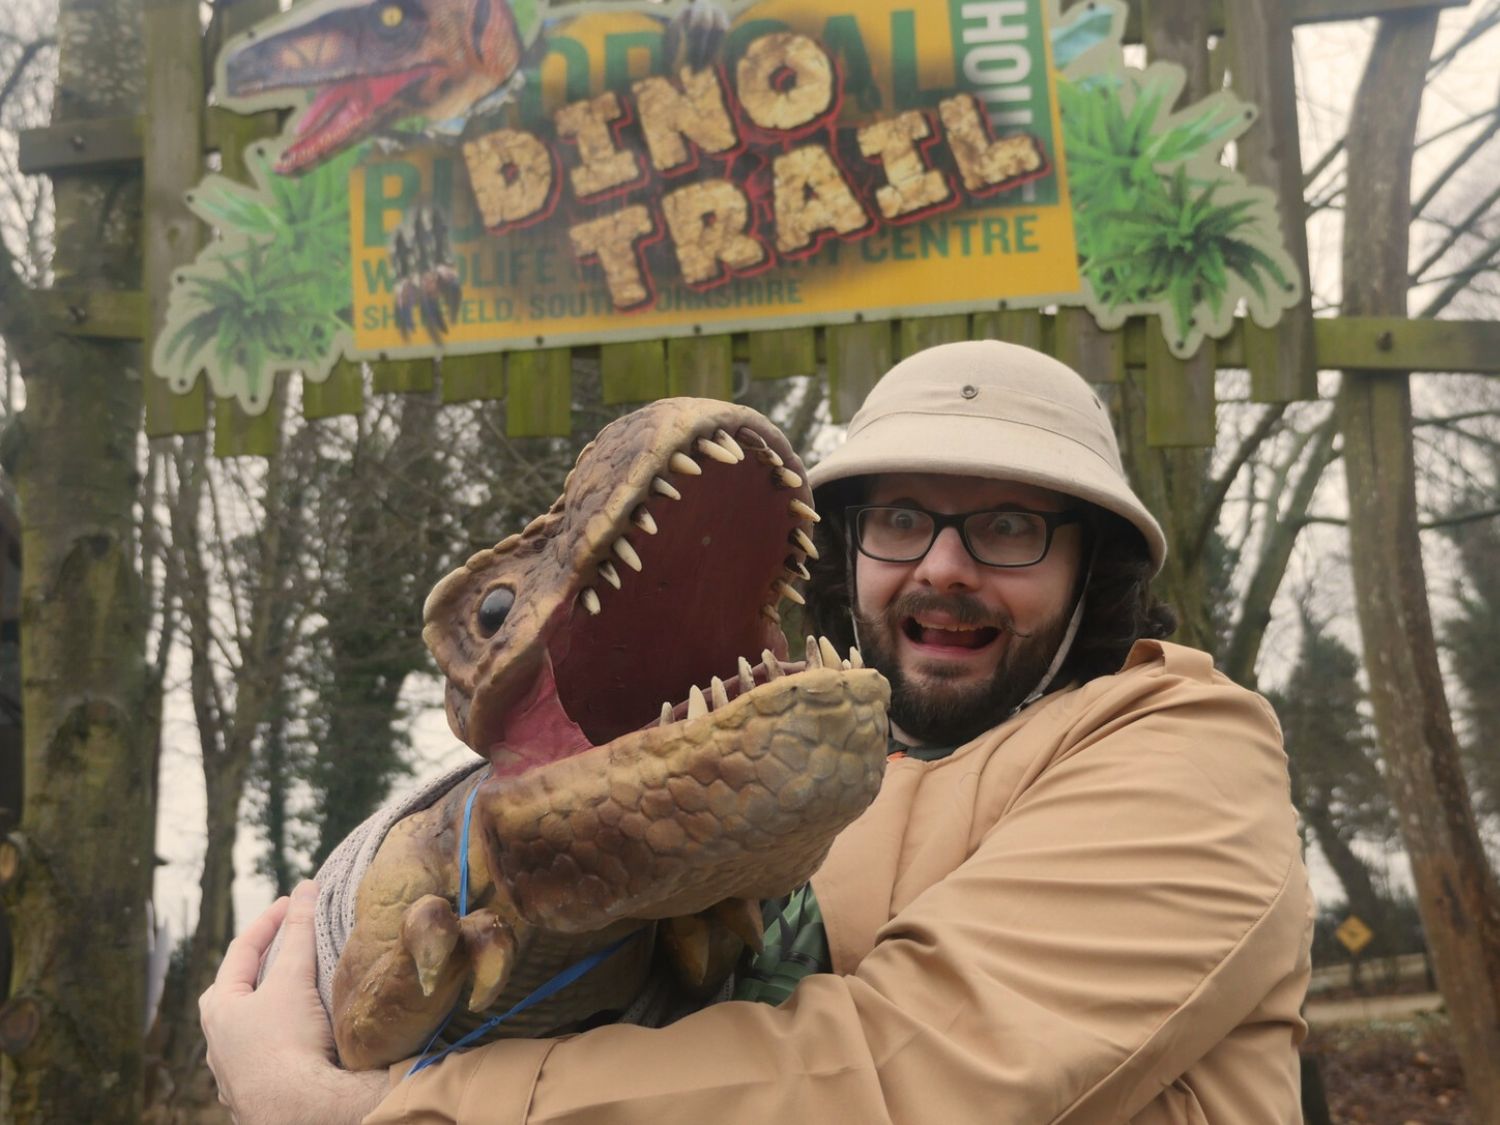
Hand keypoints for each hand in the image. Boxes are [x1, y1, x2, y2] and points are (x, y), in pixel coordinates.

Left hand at [200, 880, 387, 1124]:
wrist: (299, 1111)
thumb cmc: (287, 1043)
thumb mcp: (292, 978)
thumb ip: (299, 932)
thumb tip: (306, 888)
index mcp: (219, 1008)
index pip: (242, 950)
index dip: (270, 920)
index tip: (294, 901)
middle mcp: (218, 1041)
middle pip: (237, 990)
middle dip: (263, 964)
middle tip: (288, 945)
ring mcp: (235, 1072)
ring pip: (251, 1026)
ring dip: (272, 1004)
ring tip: (299, 990)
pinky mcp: (257, 1094)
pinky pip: (267, 1056)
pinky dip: (283, 1038)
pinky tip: (300, 1039)